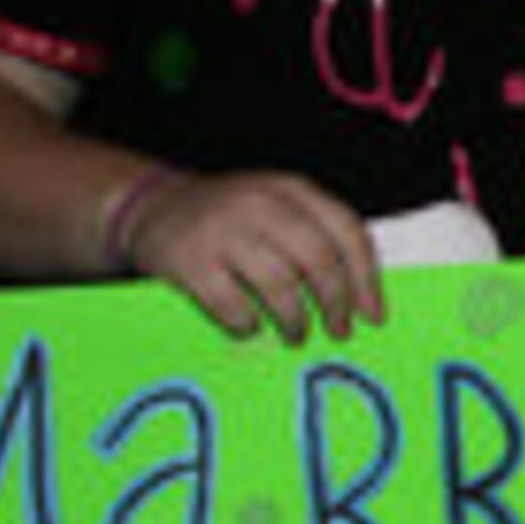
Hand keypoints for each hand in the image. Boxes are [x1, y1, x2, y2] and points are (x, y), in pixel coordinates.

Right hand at [124, 170, 385, 343]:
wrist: (151, 206)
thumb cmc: (231, 220)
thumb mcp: (277, 209)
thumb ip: (317, 236)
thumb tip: (362, 300)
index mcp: (291, 189)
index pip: (347, 230)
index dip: (366, 278)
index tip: (373, 315)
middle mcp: (259, 202)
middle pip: (318, 259)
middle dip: (336, 303)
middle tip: (339, 331)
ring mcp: (221, 229)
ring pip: (280, 286)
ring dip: (296, 321)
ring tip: (297, 335)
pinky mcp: (188, 260)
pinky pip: (233, 306)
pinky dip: (248, 325)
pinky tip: (251, 327)